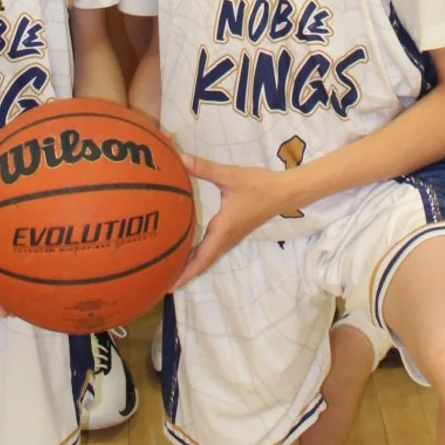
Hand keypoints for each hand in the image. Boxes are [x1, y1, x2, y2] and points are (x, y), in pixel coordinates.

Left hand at [176, 155, 296, 283]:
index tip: (168, 286)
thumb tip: (180, 158)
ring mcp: (230, 237)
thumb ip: (205, 169)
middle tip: (161, 282)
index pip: (201, 258)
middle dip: (183, 274)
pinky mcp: (233, 232)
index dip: (185, 273)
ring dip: (190, 265)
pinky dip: (199, 254)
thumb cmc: (258, 185)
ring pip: (207, 257)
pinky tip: (188, 250)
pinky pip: (212, 249)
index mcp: (223, 230)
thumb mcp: (230, 176)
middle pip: (202, 262)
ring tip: (169, 269)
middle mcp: (226, 238)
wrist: (283, 192)